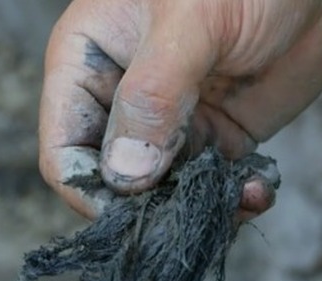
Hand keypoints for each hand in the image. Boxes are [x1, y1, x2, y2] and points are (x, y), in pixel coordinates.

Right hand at [38, 0, 321, 218]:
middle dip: (149, 210)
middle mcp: (122, 102)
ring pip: (163, 195)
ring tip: (238, 201)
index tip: (132, 215)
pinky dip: (231, 201)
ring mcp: (170, 126)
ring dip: (196, 210)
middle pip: (112, 183)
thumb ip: (153, 95)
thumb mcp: (191, 24)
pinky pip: (210, 188)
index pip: (65, 149)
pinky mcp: (215, 139)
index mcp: (88, 63)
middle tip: (191, 215)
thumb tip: (124, 175)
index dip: (89, 191)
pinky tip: (256, 190)